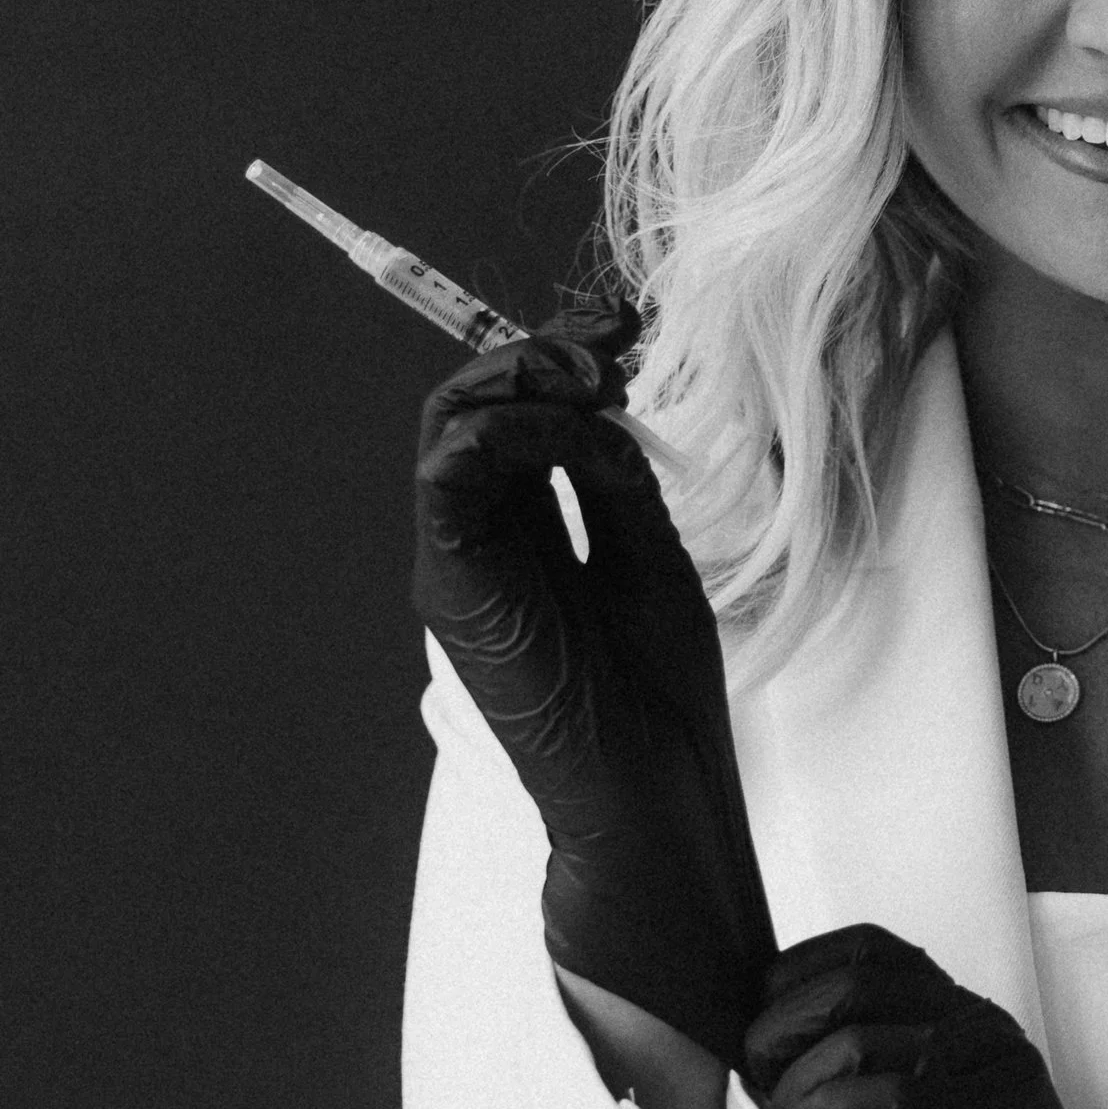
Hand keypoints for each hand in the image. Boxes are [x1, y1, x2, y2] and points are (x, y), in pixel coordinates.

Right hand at [412, 295, 775, 1070]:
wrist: (652, 787)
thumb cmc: (659, 692)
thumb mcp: (650, 553)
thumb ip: (616, 478)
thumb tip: (601, 403)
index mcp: (530, 533)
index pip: (521, 416)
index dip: (560, 353)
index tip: (623, 321)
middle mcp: (481, 540)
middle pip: (477, 405)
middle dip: (540, 350)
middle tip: (610, 343)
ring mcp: (458, 560)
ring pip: (453, 423)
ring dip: (525, 382)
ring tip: (595, 382)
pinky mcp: (451, 581)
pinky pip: (448, 472)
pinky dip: (506, 428)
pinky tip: (573, 430)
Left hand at [745, 928, 1107, 1108]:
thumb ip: (850, 1094)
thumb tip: (770, 1070)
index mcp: (961, 1022)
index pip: (868, 951)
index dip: (796, 979)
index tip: (763, 1032)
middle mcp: (977, 1031)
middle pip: (852, 982)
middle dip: (780, 1030)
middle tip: (761, 1086)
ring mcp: (984, 1072)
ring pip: (857, 1037)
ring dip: (795, 1090)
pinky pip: (876, 1096)